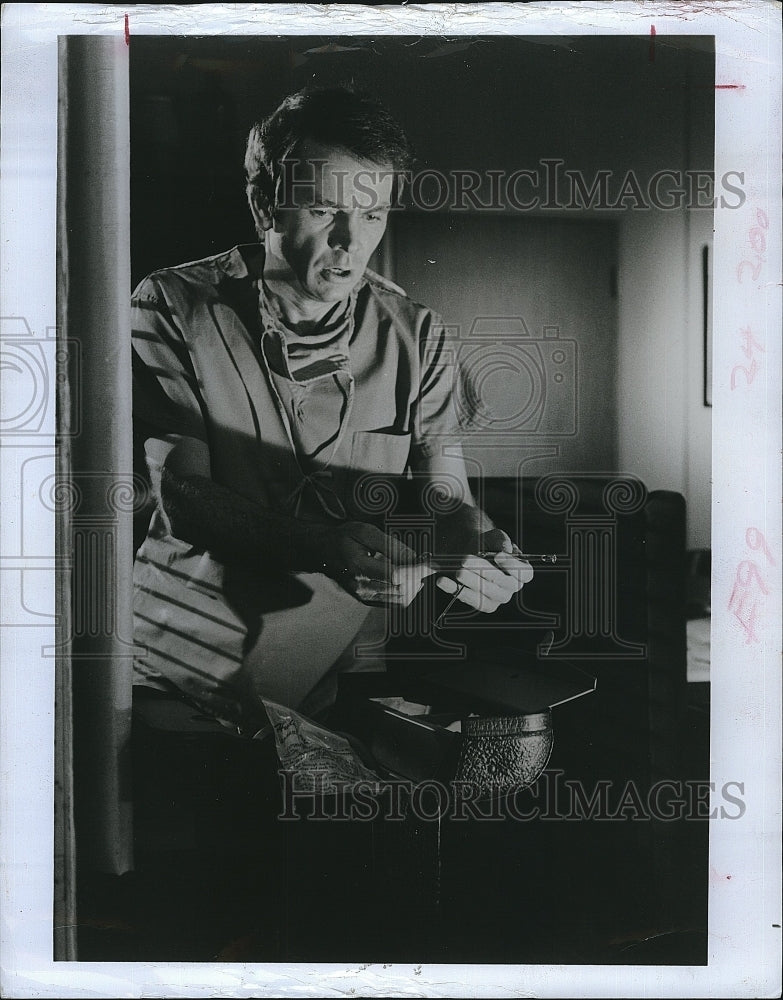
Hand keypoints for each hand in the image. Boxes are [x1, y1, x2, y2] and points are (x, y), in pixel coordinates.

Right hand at [317, 520, 433, 605]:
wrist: (322, 552)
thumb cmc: (344, 538)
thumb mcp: (365, 531)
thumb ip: (390, 545)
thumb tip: (414, 558)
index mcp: (358, 567)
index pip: (396, 575)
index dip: (417, 570)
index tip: (430, 563)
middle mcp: (361, 587)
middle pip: (402, 589)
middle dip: (418, 576)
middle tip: (424, 563)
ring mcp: (363, 597)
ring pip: (401, 599)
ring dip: (414, 585)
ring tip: (414, 569)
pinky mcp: (367, 601)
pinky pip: (395, 602)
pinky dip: (407, 591)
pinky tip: (406, 578)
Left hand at [435, 528, 533, 613]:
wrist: (471, 553)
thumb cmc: (487, 544)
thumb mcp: (494, 537)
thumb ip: (501, 540)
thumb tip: (505, 549)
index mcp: (522, 571)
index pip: (525, 573)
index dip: (512, 566)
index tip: (497, 555)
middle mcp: (513, 587)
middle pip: (503, 583)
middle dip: (484, 571)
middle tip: (465, 559)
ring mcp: (499, 598)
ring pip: (486, 594)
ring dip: (470, 583)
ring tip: (457, 571)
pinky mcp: (484, 604)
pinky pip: (471, 600)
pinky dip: (455, 591)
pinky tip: (443, 581)